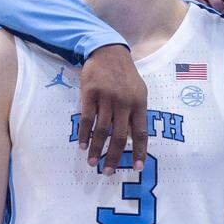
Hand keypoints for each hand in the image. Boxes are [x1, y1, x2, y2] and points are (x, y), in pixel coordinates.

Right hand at [78, 43, 148, 175]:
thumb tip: (133, 139)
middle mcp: (124, 102)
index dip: (140, 151)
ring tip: (93, 163)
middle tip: (108, 172)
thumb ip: (137, 114)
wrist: (108, 52)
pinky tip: (83, 145)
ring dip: (96, 149)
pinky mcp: (90, 93)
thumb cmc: (126, 77)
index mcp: (139, 104)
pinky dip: (84, 134)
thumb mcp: (139, 92)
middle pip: (120, 136)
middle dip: (114, 157)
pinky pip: (87, 118)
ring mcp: (106, 98)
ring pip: (101, 130)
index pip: (141, 133)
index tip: (138, 168)